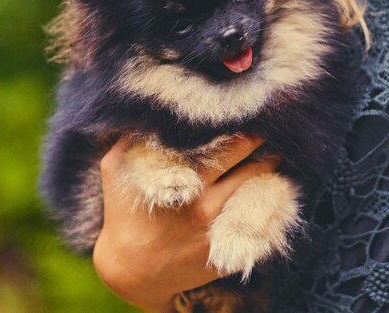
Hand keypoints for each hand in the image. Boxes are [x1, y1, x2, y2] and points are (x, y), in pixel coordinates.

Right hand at [93, 135, 280, 312]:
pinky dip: (264, 207)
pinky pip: (257, 226)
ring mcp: (221, 233)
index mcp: (190, 185)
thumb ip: (130, 138)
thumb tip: (146, 115)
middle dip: (264, 151)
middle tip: (270, 138)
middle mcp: (211, 208)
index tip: (252, 123)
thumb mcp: (115, 170)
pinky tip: (266, 195)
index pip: (232, 149)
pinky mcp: (228, 254)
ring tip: (273, 161)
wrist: (131, 273)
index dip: (246, 133)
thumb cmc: (122, 216)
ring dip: (268, 176)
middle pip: (253, 169)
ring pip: (259, 196)